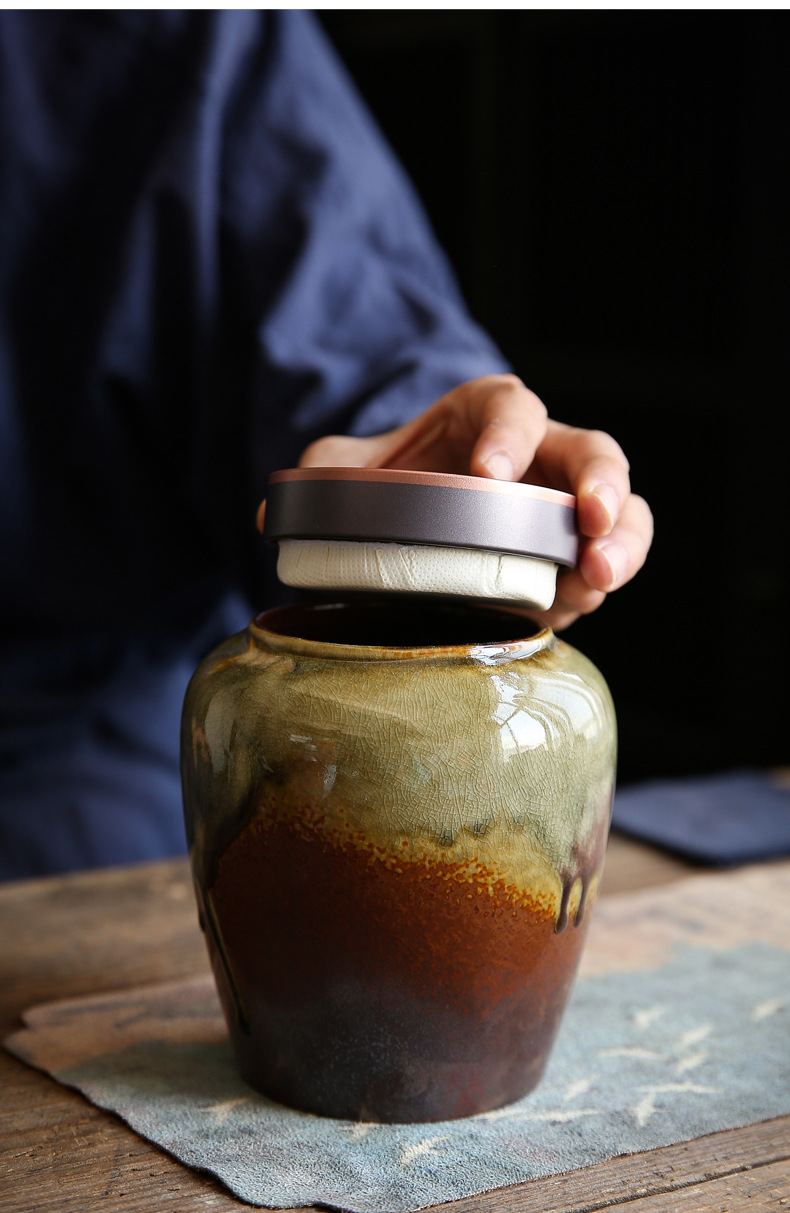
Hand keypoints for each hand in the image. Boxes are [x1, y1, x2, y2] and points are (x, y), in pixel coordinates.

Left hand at [292, 374, 653, 629]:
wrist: (420, 517)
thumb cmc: (396, 478)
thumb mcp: (355, 469)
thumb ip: (326, 479)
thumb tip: (273, 515)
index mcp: (487, 415)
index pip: (509, 407)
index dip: (508, 434)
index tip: (489, 475)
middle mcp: (541, 456)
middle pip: (593, 453)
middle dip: (600, 483)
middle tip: (590, 519)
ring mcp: (565, 511)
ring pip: (623, 512)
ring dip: (622, 542)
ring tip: (599, 576)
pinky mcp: (573, 560)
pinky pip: (607, 564)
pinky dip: (601, 584)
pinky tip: (580, 604)